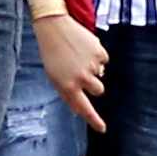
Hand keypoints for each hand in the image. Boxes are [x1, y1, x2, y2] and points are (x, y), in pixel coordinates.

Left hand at [33, 7, 110, 131]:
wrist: (53, 27)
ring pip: (101, 74)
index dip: (94, 120)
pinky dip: (96, 55)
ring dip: (94, 68)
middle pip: (98, 90)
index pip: (83, 108)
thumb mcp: (54, 76)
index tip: (102, 129)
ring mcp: (91, 65)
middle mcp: (81, 78)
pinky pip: (104, 60)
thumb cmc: (52, 53)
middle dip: (93, 83)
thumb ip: (68, 93)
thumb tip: (79, 109)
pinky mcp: (99, 52)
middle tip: (80, 70)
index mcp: (67, 86)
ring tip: (78, 56)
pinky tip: (83, 47)